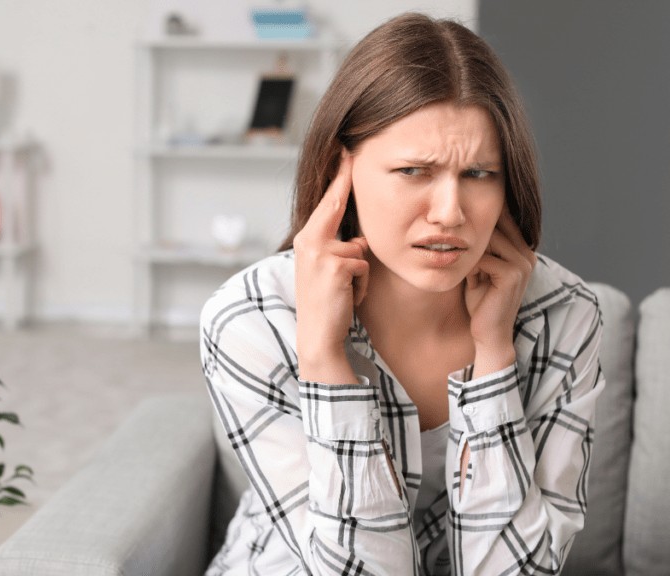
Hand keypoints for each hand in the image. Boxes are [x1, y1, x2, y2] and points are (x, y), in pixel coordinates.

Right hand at [293, 152, 369, 383]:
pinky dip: (361, 286)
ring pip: (360, 249)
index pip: (326, 202)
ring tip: (344, 292)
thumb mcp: (328, 270)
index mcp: (306, 240)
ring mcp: (320, 252)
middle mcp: (308, 241)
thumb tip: (360, 240)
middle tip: (348, 147)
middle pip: (335, 205)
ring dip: (360, 273)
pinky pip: (363, 267)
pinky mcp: (336, 265)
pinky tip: (347, 299)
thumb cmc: (327, 305)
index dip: (337, 176)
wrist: (318, 336)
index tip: (345, 150)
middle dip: (343, 180)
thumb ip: (339, 249)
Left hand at [464, 209, 536, 376]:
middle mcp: (527, 254)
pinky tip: (470, 280)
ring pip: (489, 240)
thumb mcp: (480, 271)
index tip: (465, 218)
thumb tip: (462, 224)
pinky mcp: (513, 274)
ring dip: (471, 253)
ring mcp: (522, 263)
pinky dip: (470, 267)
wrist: (489, 334)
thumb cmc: (481, 303)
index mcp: (523, 251)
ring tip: (467, 270)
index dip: (482, 219)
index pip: (504, 220)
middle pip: (495, 226)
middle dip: (473, 237)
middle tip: (458, 250)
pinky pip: (483, 258)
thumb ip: (480, 250)